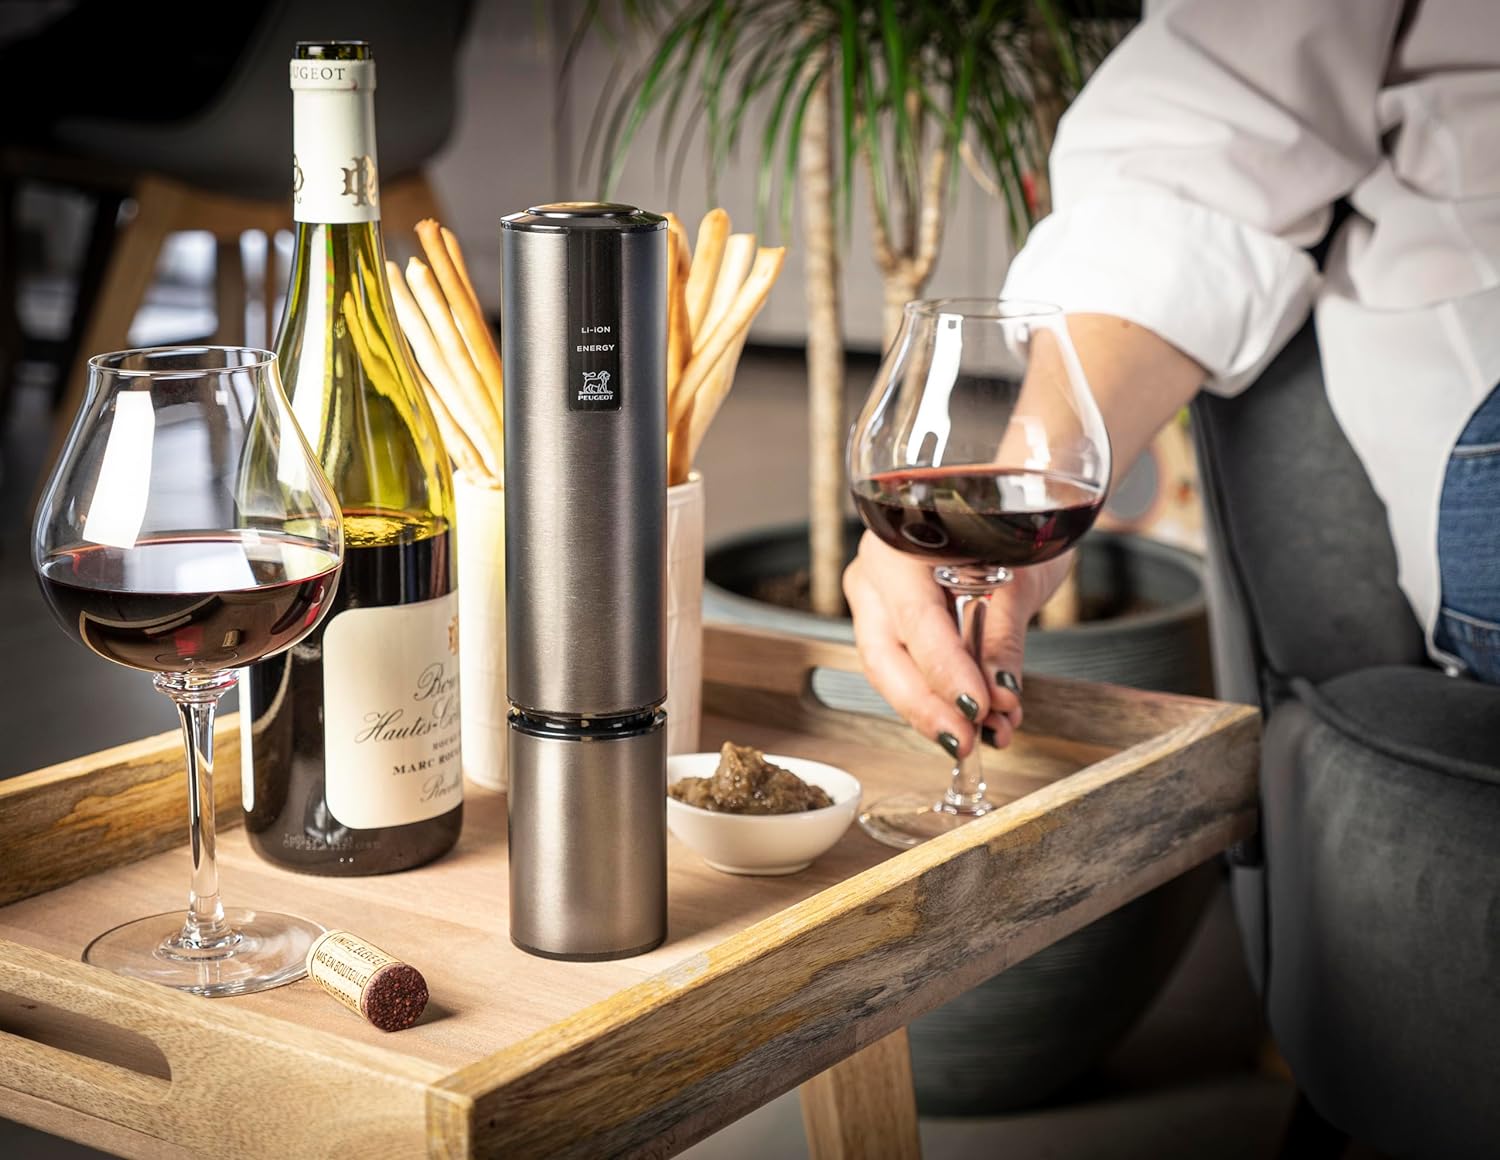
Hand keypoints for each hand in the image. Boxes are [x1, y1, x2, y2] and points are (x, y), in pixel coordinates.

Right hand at [842, 530, 1073, 755]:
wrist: (1002, 504)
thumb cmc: (1010, 522)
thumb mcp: (1020, 573)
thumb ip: (1002, 636)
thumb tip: (1001, 694)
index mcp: (899, 542)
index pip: (916, 620)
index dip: (945, 671)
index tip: (977, 708)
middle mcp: (875, 572)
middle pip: (885, 656)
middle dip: (927, 707)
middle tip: (967, 742)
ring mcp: (874, 599)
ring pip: (889, 670)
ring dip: (936, 710)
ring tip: (983, 735)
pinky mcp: (887, 623)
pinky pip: (903, 668)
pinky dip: (938, 698)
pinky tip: (975, 721)